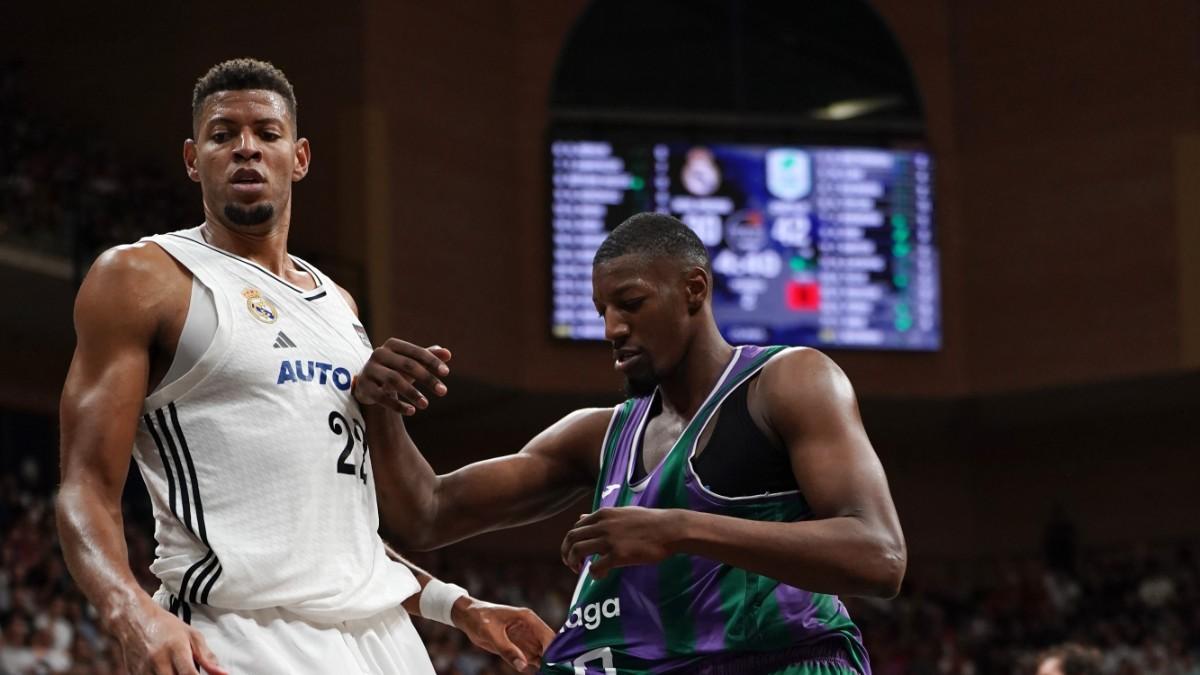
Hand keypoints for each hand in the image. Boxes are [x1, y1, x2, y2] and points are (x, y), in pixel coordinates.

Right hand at [113, 599, 225, 674]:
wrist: (132, 618)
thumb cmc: (165, 626)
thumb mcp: (191, 635)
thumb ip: (207, 657)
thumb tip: (224, 673)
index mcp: (176, 650)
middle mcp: (158, 662)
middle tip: (189, 672)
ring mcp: (143, 670)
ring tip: (176, 669)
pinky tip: (165, 670)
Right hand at [353, 340, 450, 414]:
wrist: (369, 383)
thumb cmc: (395, 369)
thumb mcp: (412, 362)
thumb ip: (429, 357)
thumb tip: (448, 353)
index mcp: (392, 345)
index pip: (416, 352)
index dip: (432, 361)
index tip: (446, 373)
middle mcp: (379, 353)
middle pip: (408, 365)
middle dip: (427, 378)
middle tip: (443, 391)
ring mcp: (369, 370)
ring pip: (394, 380)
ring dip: (412, 393)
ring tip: (426, 404)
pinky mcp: (364, 386)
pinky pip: (381, 397)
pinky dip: (397, 405)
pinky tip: (412, 411)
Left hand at [451, 597, 555, 672]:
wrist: (469, 617)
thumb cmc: (480, 618)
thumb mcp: (491, 633)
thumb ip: (507, 650)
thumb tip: (523, 666)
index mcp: (528, 619)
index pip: (548, 636)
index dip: (554, 650)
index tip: (555, 665)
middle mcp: (531, 629)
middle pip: (550, 646)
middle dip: (554, 659)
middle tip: (555, 673)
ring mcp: (527, 639)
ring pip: (544, 654)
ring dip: (547, 664)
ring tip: (550, 674)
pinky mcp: (520, 648)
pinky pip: (533, 659)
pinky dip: (538, 667)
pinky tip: (540, 673)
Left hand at [561, 506, 684, 578]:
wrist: (669, 529)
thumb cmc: (649, 521)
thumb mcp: (622, 513)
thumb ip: (601, 517)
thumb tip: (581, 516)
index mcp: (603, 514)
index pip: (575, 527)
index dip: (571, 542)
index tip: (576, 552)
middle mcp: (602, 525)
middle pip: (571, 539)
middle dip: (567, 553)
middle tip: (572, 565)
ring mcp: (609, 540)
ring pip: (577, 551)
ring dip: (574, 563)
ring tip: (581, 571)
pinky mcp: (618, 555)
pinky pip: (595, 567)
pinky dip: (593, 574)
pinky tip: (601, 576)